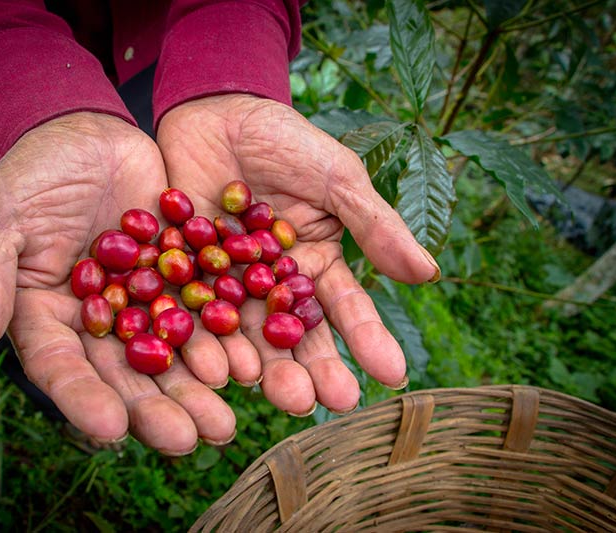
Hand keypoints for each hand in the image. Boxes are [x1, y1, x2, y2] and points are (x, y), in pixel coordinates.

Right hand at [0, 112, 235, 454]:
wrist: (86, 133)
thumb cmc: (29, 175)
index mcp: (47, 320)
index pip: (62, 370)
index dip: (84, 401)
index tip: (112, 432)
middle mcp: (98, 324)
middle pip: (125, 376)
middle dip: (156, 410)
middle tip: (190, 440)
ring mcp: (144, 304)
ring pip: (172, 355)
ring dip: (198, 388)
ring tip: (227, 422)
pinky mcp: (182, 279)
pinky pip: (205, 311)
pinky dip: (224, 337)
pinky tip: (249, 364)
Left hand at [157, 95, 438, 414]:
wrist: (217, 110)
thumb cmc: (287, 142)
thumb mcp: (338, 178)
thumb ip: (374, 225)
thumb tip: (428, 274)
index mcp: (316, 265)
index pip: (346, 310)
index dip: (368, 340)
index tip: (392, 375)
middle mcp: (275, 285)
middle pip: (296, 335)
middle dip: (314, 370)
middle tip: (329, 402)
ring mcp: (230, 284)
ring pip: (248, 334)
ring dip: (265, 367)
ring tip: (281, 394)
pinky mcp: (187, 276)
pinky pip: (197, 310)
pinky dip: (208, 337)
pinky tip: (220, 366)